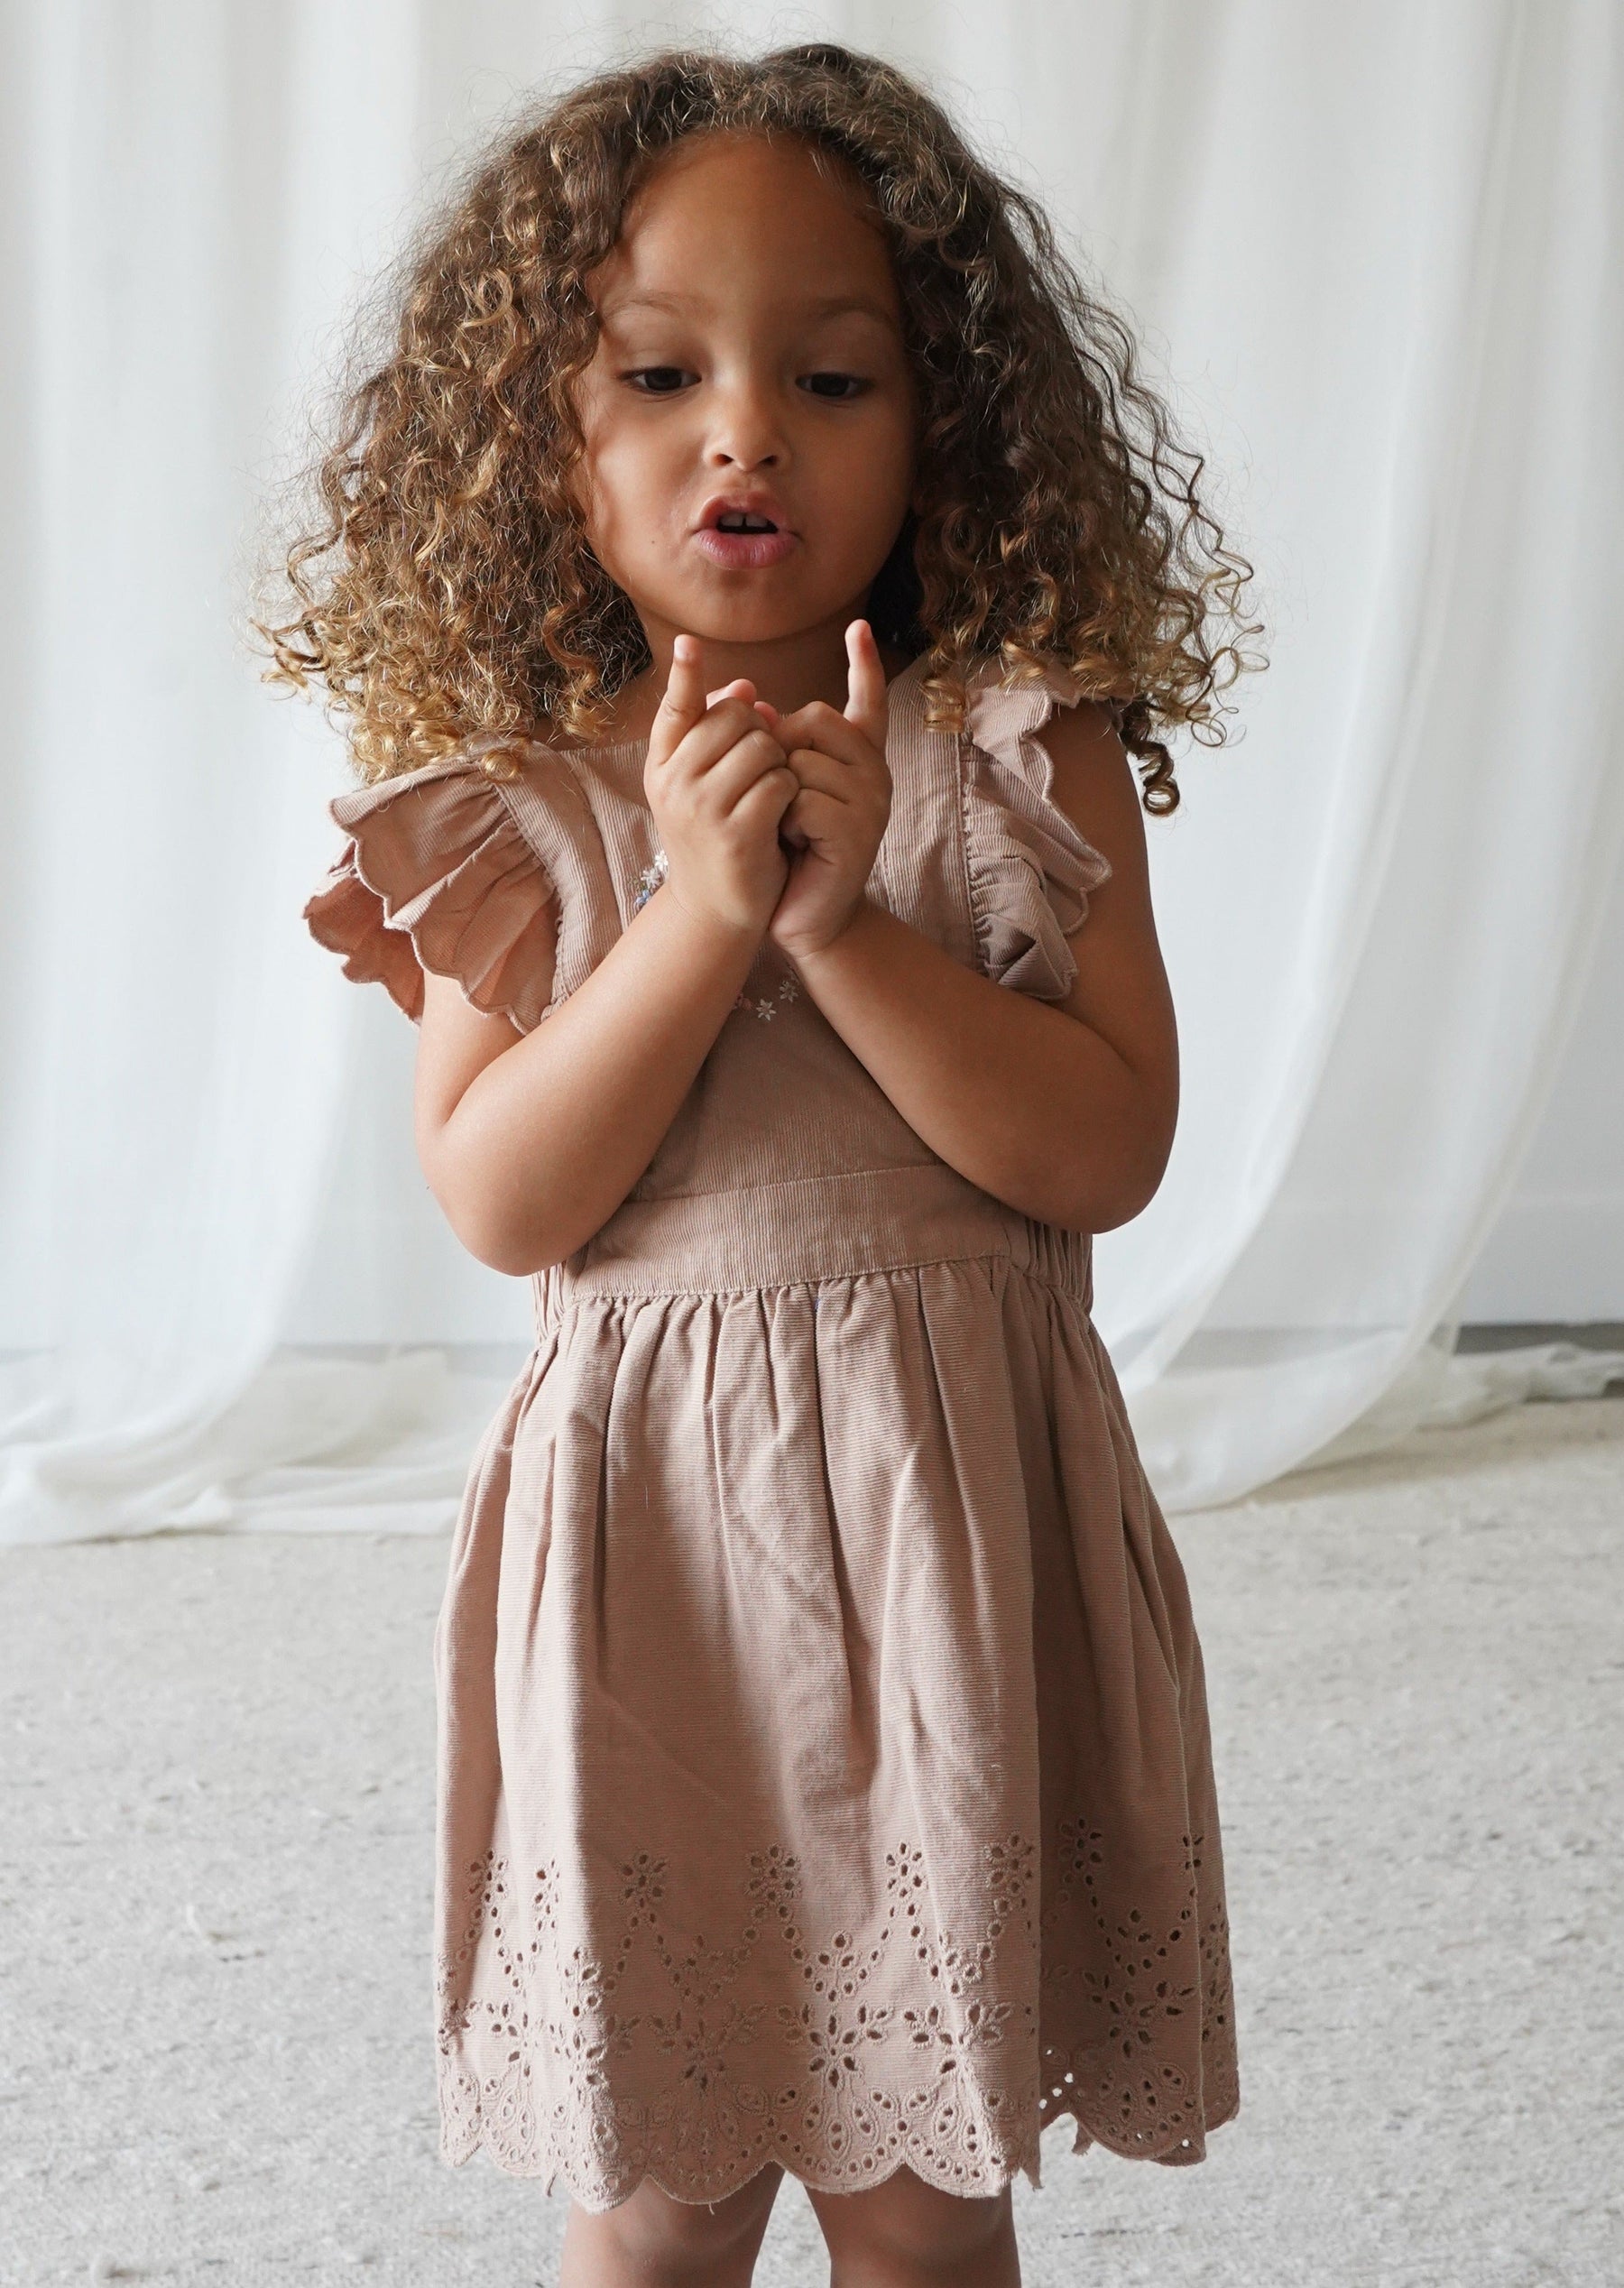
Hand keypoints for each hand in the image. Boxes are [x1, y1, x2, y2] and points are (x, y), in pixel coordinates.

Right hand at [643, 635, 800, 939]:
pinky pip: (780, 784)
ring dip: (781, 765)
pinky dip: (792, 794)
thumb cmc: (715, 839)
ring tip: (773, 795)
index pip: (675, 708)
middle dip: (763, 734)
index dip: (686, 675)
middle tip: (763, 770)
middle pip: (736, 718)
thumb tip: (747, 689)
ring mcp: (701, 809)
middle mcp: (673, 783)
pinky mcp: (736, 833)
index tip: (690, 644)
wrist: (716, 911)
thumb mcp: (702, 788)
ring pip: (762, 747)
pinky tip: (785, 816)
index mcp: (662, 766)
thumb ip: (718, 739)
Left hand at [766, 620, 892, 961]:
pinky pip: (804, 800)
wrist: (806, 915)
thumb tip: (760, 704)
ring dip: (780, 794)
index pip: (867, 702)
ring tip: (792, 829)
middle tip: (783, 799)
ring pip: (803, 762)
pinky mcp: (859, 831)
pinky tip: (797, 844)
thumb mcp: (779, 791)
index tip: (858, 624)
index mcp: (858, 758)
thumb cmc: (789, 852)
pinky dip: (787, 821)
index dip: (864, 664)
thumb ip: (775, 747)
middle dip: (781, 751)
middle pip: (815, 720)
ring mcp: (872, 800)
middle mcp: (874, 772)